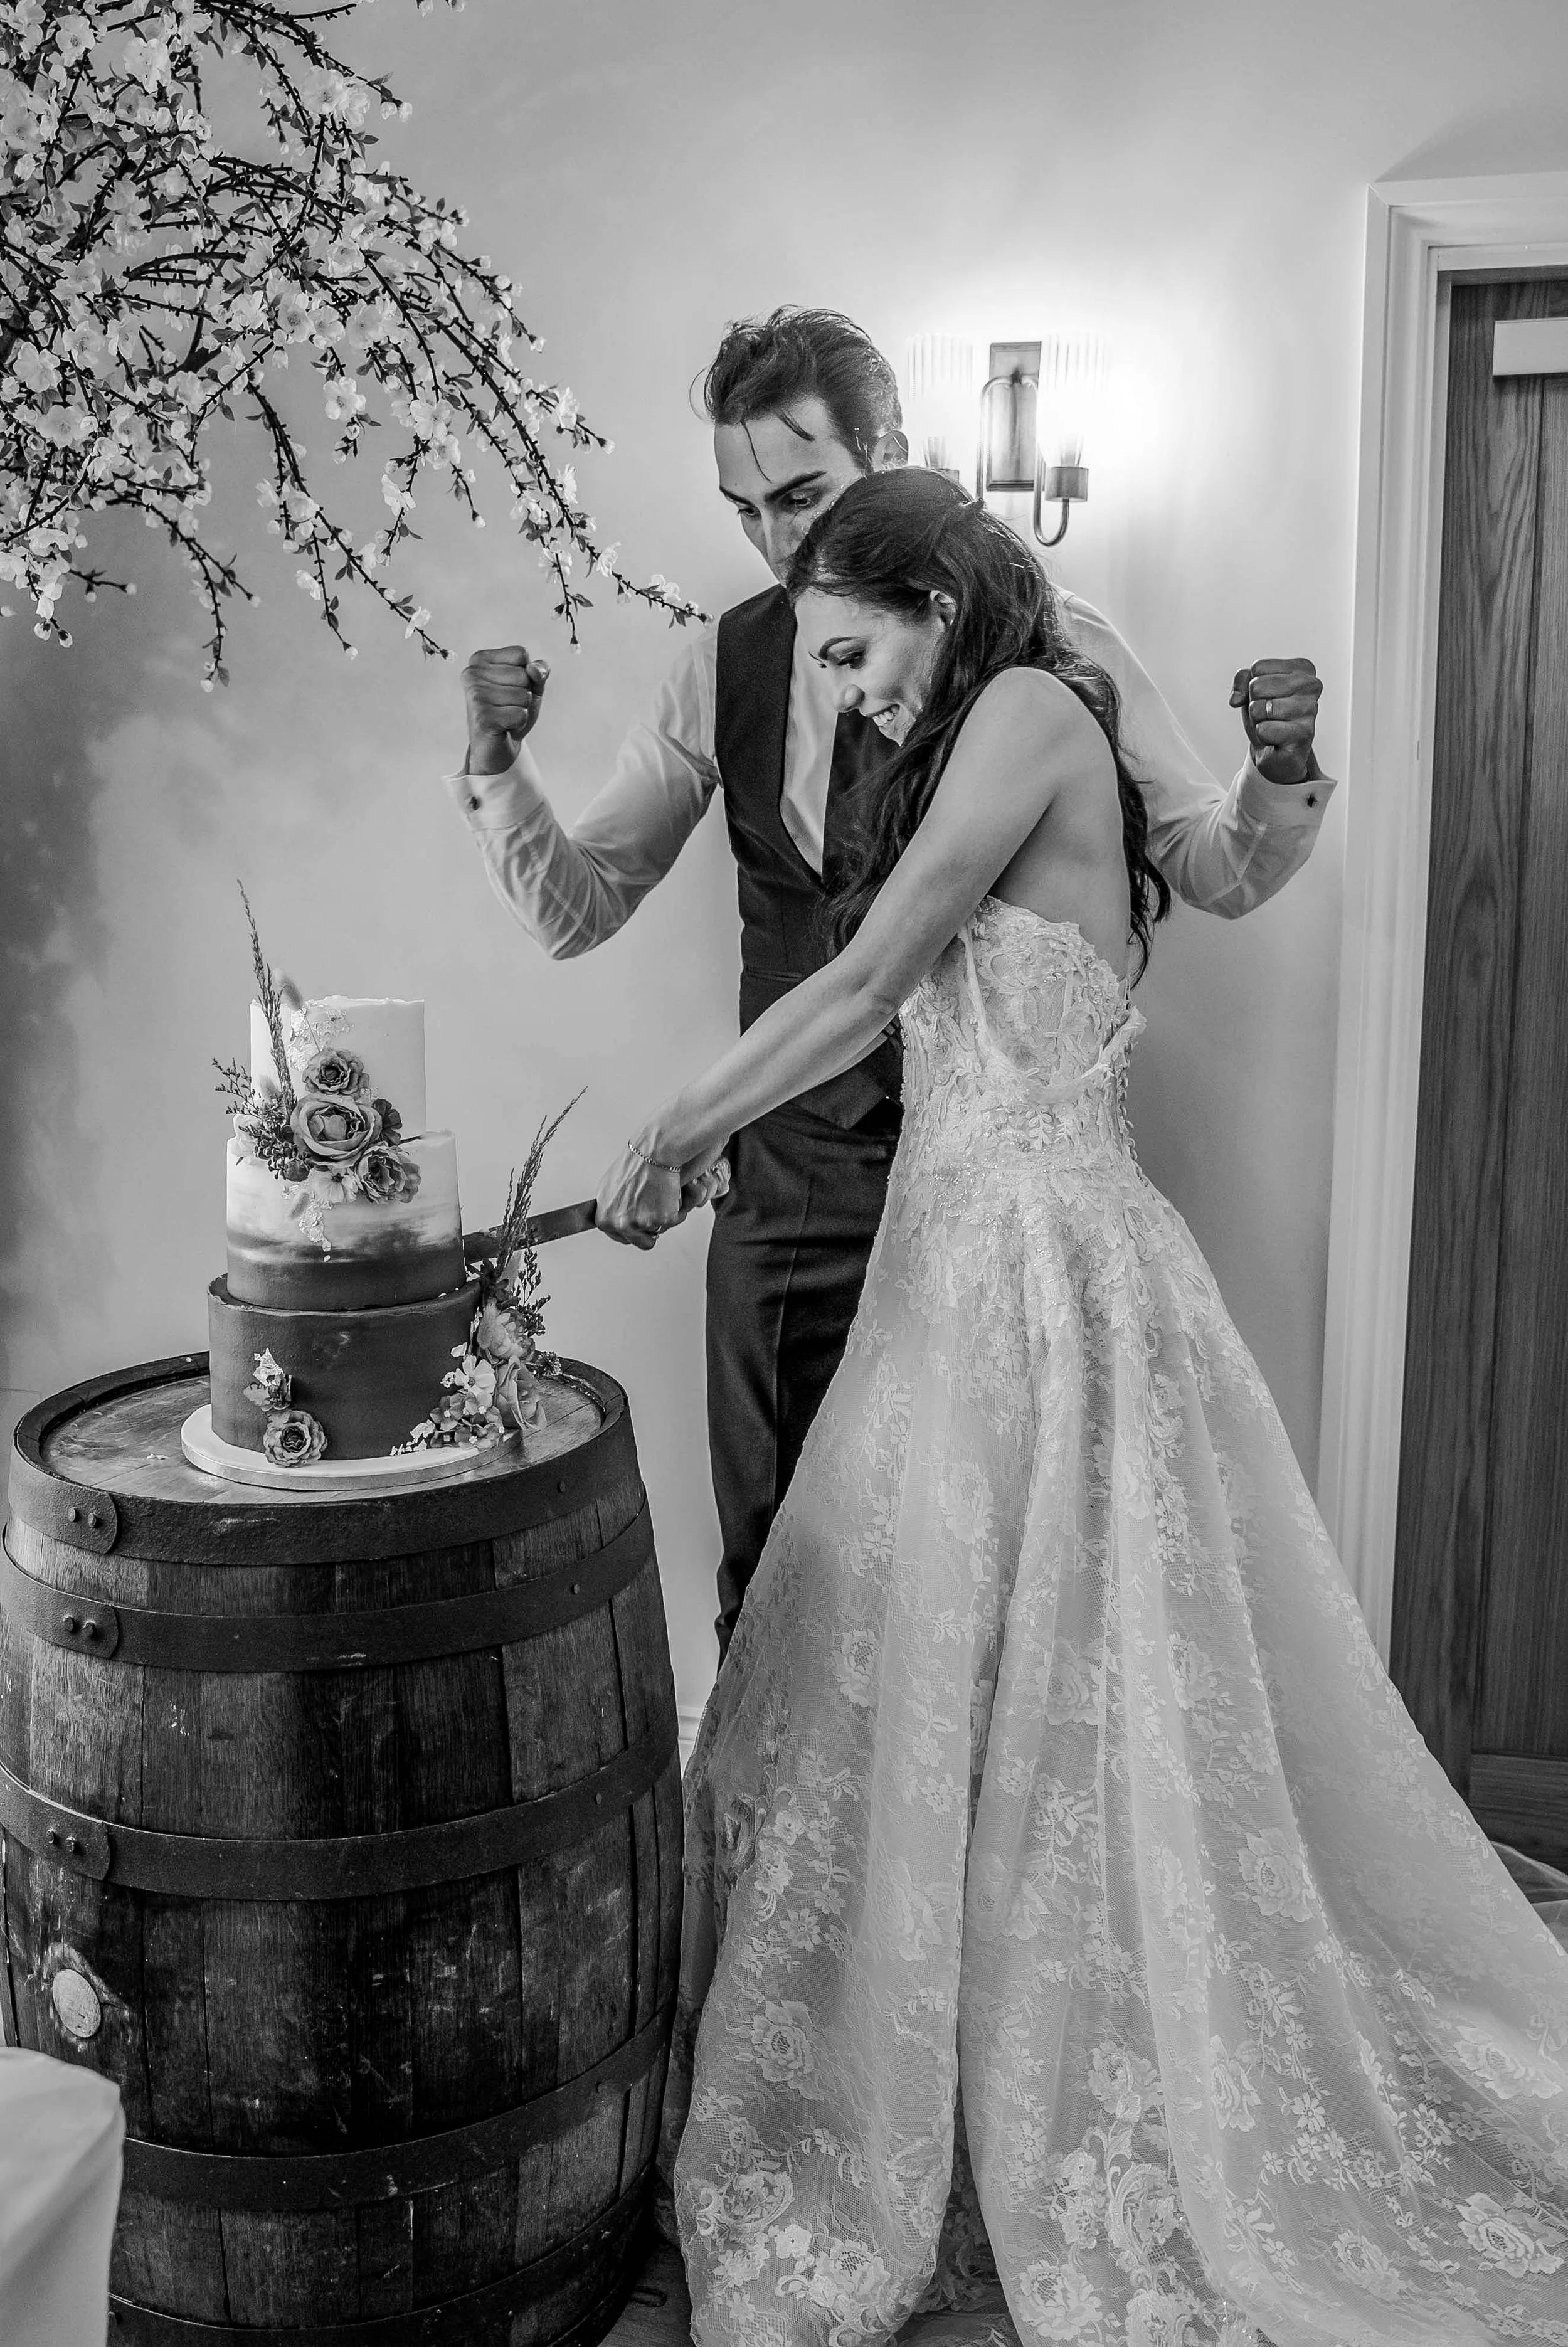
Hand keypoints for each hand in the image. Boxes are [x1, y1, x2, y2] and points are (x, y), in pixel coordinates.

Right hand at [462, 645, 549, 775]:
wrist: (498, 746)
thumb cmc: (511, 711)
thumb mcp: (531, 685)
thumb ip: (539, 670)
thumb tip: (533, 669)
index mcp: (480, 660)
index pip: (521, 654)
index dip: (527, 675)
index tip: (511, 688)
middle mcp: (472, 674)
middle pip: (524, 675)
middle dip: (524, 694)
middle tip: (507, 706)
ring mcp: (475, 695)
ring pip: (523, 695)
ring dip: (521, 710)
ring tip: (505, 716)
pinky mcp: (482, 717)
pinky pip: (520, 714)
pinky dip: (519, 723)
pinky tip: (504, 727)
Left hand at [595, 1143, 731, 1250]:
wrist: (653, 1152)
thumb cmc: (635, 1163)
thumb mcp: (609, 1186)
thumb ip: (609, 1206)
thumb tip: (611, 1214)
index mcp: (604, 1218)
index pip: (620, 1238)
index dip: (633, 1231)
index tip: (640, 1224)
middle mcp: (621, 1224)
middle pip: (641, 1242)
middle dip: (651, 1229)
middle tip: (655, 1210)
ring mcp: (641, 1223)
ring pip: (659, 1230)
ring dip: (664, 1216)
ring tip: (660, 1194)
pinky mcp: (662, 1219)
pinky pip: (675, 1221)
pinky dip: (677, 1208)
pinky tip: (670, 1192)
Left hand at [1229, 659, 1322, 784]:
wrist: (1274, 750)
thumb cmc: (1267, 715)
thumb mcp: (1251, 689)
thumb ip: (1242, 679)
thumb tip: (1236, 699)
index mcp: (1303, 668)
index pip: (1258, 668)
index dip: (1252, 686)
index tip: (1266, 696)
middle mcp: (1312, 685)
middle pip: (1257, 687)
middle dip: (1254, 703)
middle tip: (1267, 713)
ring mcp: (1310, 710)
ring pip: (1260, 709)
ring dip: (1258, 721)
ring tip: (1272, 724)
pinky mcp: (1304, 735)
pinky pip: (1264, 730)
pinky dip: (1262, 735)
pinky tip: (1275, 738)